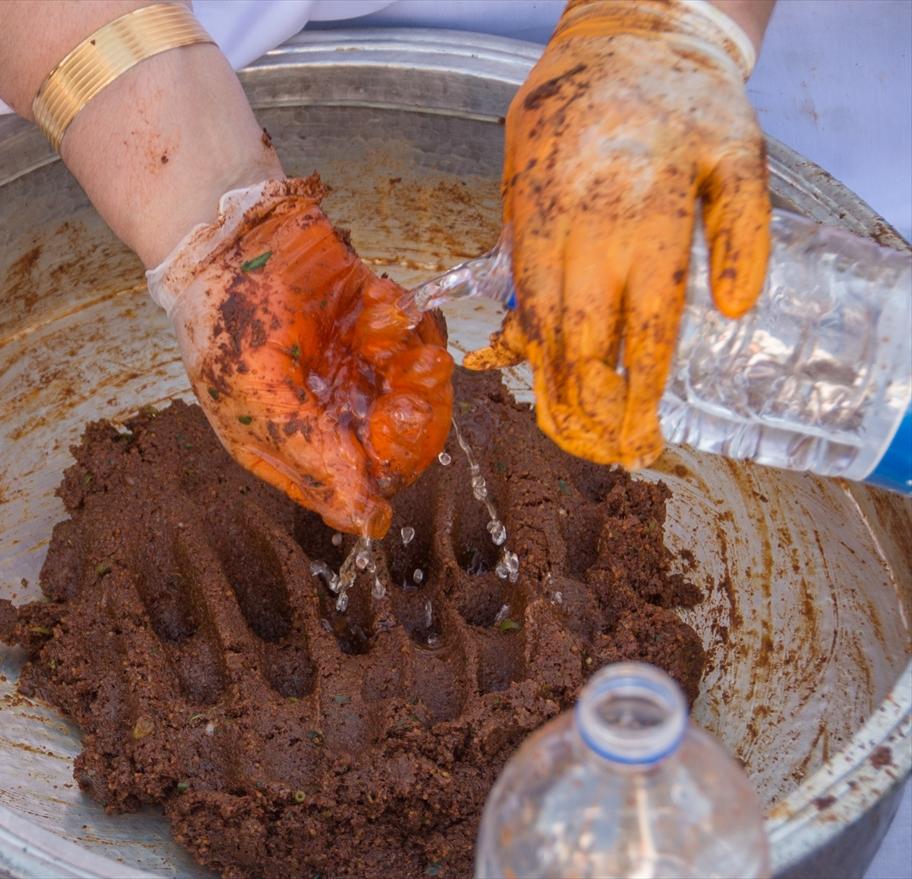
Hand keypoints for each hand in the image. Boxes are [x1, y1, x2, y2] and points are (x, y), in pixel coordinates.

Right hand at [148, 176, 453, 536]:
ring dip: (417, 364)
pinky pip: (416, 338)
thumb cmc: (226, 320)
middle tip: (414, 384)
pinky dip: (407, 320)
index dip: (387, 470)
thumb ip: (313, 455)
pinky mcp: (376, 326)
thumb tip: (366, 521)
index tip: (394, 437)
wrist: (232, 231)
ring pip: (416, 392)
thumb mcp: (258, 396)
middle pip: (397, 443)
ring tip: (395, 330)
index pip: (355, 489)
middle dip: (412, 414)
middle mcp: (327, 414)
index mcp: (290, 446)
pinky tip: (379, 302)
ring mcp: (354, 369)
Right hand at [464, 0, 770, 468]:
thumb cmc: (680, 103)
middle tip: (611, 454)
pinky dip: (519, 347)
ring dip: (553, 391)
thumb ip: (746, 234)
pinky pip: (515, 300)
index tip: (643, 439)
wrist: (602, 49)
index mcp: (649, 221)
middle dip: (592, 411)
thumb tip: (739, 312)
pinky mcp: (518, 229)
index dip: (639, 394)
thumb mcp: (740, 154)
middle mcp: (587, 235)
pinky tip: (524, 377)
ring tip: (572, 437)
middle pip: (581, 345)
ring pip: (540, 331)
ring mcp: (543, 233)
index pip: (644, 330)